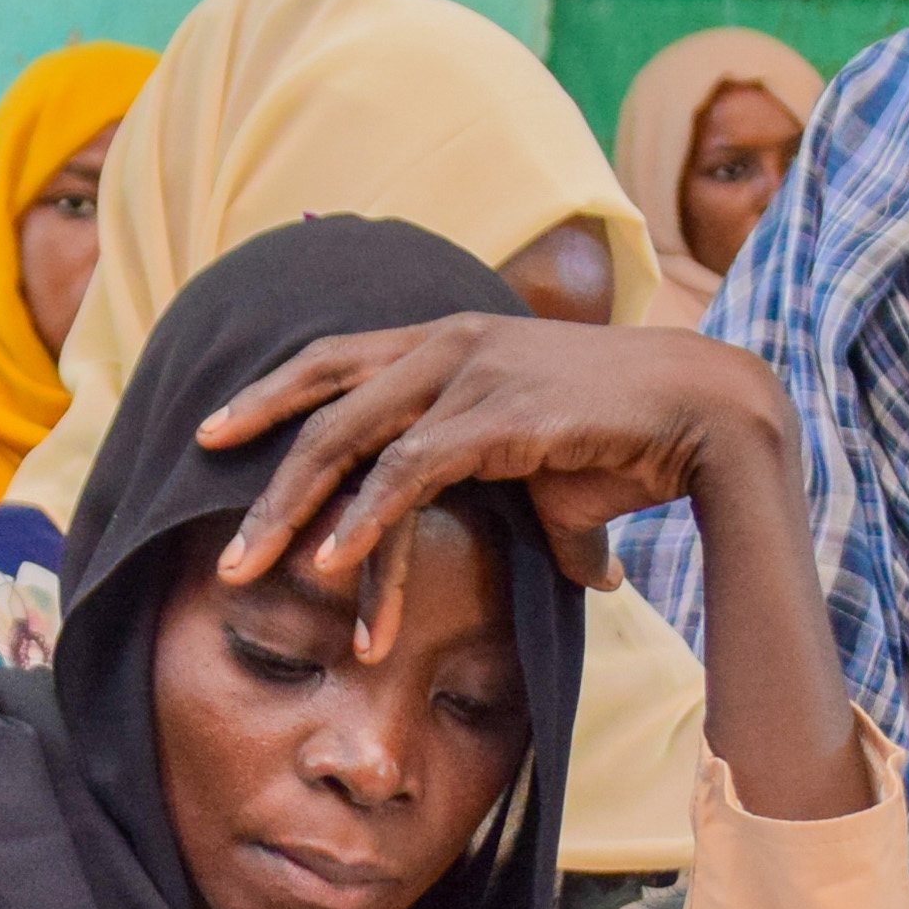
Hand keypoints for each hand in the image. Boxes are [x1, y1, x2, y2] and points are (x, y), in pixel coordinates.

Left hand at [197, 316, 795, 652]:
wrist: (708, 412)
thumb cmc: (634, 440)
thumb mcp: (552, 462)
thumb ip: (534, 498)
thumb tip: (579, 571)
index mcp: (449, 338)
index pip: (335, 354)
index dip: (271, 388)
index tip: (217, 427)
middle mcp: (445, 342)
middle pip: (320, 388)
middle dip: (254, 441)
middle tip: (200, 485)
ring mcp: (466, 373)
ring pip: (345, 437)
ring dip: (288, 506)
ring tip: (243, 563)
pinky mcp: (492, 418)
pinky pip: (405, 473)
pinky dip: (360, 521)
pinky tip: (329, 565)